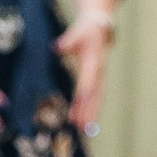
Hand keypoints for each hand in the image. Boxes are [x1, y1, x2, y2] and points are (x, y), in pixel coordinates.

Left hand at [59, 17, 108, 132]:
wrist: (100, 26)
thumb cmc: (86, 30)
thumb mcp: (77, 32)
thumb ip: (67, 42)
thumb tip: (56, 47)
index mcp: (93, 62)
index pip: (88, 82)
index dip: (84, 95)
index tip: (80, 108)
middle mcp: (99, 72)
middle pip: (94, 95)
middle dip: (89, 112)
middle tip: (83, 128)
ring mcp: (100, 77)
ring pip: (96, 99)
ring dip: (90, 114)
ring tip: (84, 130)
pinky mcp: (97, 80)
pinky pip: (94, 97)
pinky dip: (89, 109)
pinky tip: (82, 121)